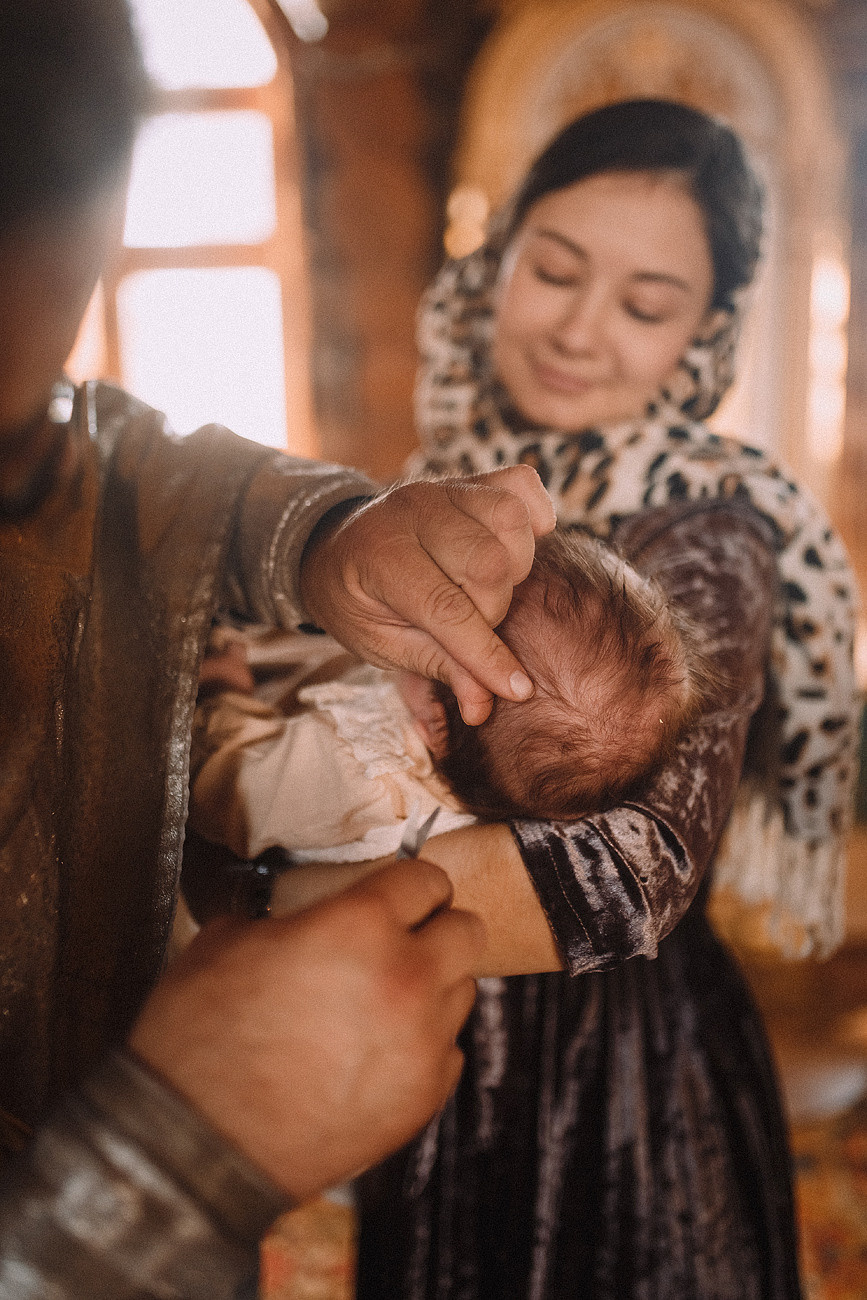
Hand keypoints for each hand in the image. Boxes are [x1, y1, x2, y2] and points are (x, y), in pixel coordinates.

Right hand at [128, 859, 483, 1202]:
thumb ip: (287, 918)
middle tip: (405, 940)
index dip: (410, 883)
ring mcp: (422, 1041)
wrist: (196, 1142)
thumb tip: (301, 918)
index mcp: (360, 924)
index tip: (401, 892)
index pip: (426, 879)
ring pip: (462, 990)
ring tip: (382, 1001)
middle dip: (438, 929)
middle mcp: (406, 977)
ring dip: (431, 987)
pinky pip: (448, 1050)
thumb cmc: (200, 1038)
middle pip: (468, 930)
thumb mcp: (229, 941)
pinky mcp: (424, 1097)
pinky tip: (377, 1051)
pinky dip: (422, 1044)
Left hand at [299, 465, 555, 723]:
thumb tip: (483, 706)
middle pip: (489, 562)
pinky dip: (532, 518)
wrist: (336, 548)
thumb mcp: (380, 644)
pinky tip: (512, 548)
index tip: (516, 690)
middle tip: (471, 624)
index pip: (446, 608)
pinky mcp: (471, 480)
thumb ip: (434, 666)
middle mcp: (414, 509)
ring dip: (513, 566)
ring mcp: (444, 488)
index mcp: (379, 554)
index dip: (486, 654)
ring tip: (487, 588)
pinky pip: (522, 486)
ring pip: (511, 520)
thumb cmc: (358, 603)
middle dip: (493, 609)